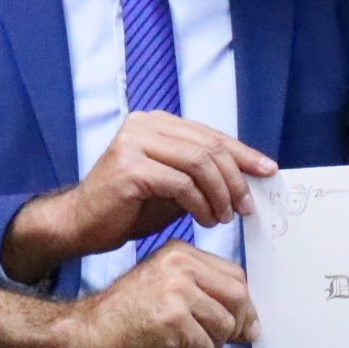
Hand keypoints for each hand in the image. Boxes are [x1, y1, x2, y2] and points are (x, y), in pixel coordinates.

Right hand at [2, 113, 276, 282]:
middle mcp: (144, 125)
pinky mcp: (129, 168)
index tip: (268, 172)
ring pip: (200, 163)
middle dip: (236, 179)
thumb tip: (247, 177)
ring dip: (220, 194)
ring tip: (224, 218)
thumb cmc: (128, 207)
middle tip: (245, 207)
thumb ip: (203, 174)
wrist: (80, 225)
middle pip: (210, 146)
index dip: (244, 154)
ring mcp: (134, 143)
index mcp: (157, 122)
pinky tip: (205, 221)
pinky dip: (201, 204)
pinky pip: (182, 184)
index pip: (212, 135)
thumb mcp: (173, 185)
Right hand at [60, 240, 255, 347]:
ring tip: (177, 345)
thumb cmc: (124, 318)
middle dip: (232, 327)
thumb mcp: (168, 294)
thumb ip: (207, 300)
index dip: (242, 307)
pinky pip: (204, 347)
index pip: (235, 277)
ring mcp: (176, 290)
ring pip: (224, 326)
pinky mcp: (172, 319)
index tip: (236, 326)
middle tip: (209, 342)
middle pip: (238, 298)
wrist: (85, 333)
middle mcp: (180, 265)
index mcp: (181, 254)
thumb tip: (250, 326)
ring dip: (206, 346)